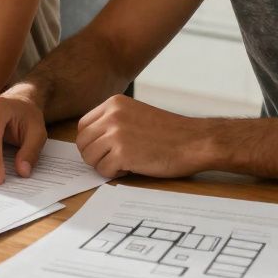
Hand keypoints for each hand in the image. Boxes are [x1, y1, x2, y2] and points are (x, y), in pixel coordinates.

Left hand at [75, 95, 211, 178]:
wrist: (195, 141)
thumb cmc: (169, 133)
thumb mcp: (136, 114)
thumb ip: (113, 121)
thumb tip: (90, 140)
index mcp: (114, 103)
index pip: (83, 126)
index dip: (91, 142)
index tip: (105, 149)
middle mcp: (112, 115)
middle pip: (82, 143)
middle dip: (95, 156)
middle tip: (114, 159)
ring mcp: (116, 133)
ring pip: (89, 157)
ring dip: (104, 165)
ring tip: (125, 163)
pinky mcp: (123, 153)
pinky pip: (103, 170)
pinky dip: (115, 174)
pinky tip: (133, 167)